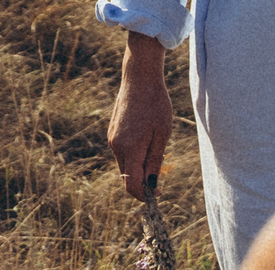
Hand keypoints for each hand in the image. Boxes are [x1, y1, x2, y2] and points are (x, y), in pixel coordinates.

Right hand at [107, 31, 173, 199]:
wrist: (139, 78)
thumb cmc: (156, 104)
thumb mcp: (162, 134)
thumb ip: (155, 161)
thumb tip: (151, 185)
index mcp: (129, 149)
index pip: (132, 185)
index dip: (144, 195)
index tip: (158, 193)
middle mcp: (116, 146)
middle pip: (127, 177)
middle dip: (142, 181)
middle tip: (160, 175)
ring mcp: (112, 139)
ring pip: (124, 165)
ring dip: (138, 167)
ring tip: (155, 150)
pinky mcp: (112, 132)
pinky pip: (122, 152)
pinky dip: (133, 155)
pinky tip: (146, 139)